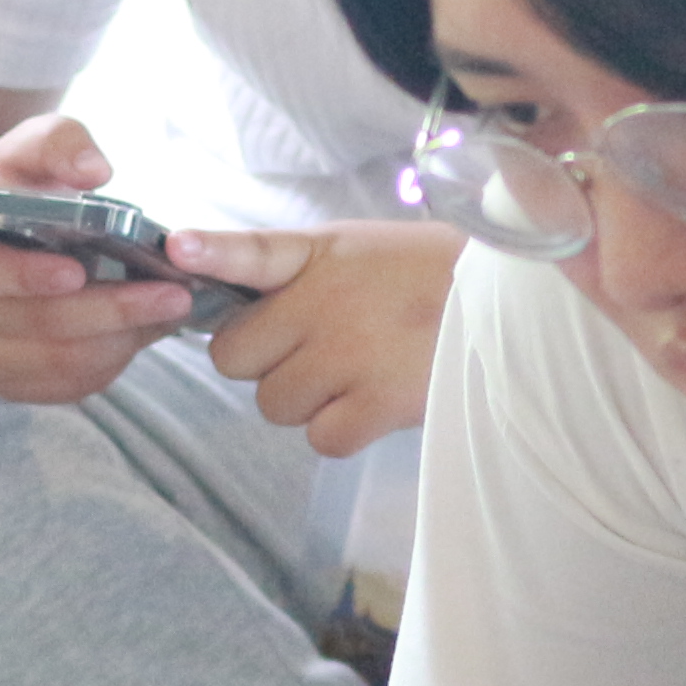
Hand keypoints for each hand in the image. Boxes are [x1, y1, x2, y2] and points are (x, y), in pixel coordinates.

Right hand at [0, 112, 199, 404]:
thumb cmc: (14, 194)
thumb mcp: (26, 153)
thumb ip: (57, 143)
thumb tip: (95, 170)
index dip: (24, 276)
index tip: (77, 270)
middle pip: (38, 325)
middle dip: (111, 311)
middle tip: (172, 294)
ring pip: (62, 363)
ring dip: (124, 337)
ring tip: (172, 307)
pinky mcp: (18, 385)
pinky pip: (72, 385)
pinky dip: (117, 359)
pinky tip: (147, 329)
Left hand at [175, 221, 460, 457]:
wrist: (507, 311)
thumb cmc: (425, 276)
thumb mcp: (356, 247)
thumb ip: (286, 266)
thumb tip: (200, 268)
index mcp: (321, 255)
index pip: (253, 252)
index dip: (211, 252)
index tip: (178, 249)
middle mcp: (329, 303)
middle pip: (236, 359)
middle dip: (265, 361)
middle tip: (313, 348)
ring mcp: (352, 354)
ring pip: (275, 404)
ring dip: (304, 399)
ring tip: (353, 371)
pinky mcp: (381, 402)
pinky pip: (321, 437)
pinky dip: (340, 429)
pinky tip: (372, 399)